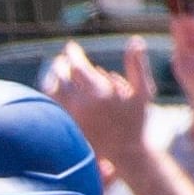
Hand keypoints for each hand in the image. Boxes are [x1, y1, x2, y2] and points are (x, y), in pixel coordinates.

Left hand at [42, 38, 151, 165]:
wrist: (123, 153)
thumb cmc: (136, 121)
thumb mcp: (143, 92)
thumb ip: (137, 65)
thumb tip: (135, 40)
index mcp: (98, 92)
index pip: (76, 65)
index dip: (72, 53)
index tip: (71, 47)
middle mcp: (79, 104)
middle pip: (60, 76)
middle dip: (61, 63)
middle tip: (63, 58)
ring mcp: (69, 116)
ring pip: (50, 91)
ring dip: (52, 77)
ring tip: (56, 71)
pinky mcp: (63, 126)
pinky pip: (50, 106)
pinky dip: (50, 94)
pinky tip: (55, 89)